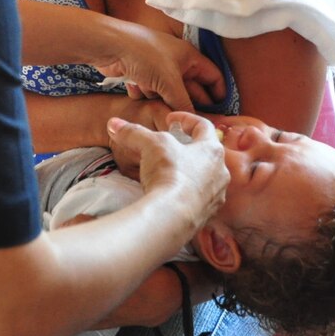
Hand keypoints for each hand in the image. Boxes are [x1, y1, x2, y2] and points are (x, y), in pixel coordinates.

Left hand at [95, 21, 225, 110]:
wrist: (111, 45)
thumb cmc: (145, 55)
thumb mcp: (170, 82)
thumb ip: (184, 103)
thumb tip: (193, 122)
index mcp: (189, 57)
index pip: (213, 76)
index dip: (218, 93)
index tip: (220, 114)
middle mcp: (175, 63)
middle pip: (189, 89)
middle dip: (185, 103)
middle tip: (187, 122)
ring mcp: (156, 69)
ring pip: (166, 93)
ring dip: (159, 98)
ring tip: (153, 96)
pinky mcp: (139, 75)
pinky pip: (147, 92)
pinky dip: (141, 92)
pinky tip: (135, 86)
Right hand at [107, 112, 227, 228]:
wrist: (172, 217)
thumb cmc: (168, 173)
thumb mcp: (149, 145)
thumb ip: (133, 133)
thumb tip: (113, 124)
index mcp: (212, 150)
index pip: (203, 126)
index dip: (185, 119)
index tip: (170, 120)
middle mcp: (221, 171)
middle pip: (206, 153)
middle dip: (189, 147)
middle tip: (171, 146)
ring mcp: (216, 195)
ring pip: (205, 177)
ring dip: (190, 171)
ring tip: (170, 171)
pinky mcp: (208, 214)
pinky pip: (199, 199)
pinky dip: (187, 193)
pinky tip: (171, 193)